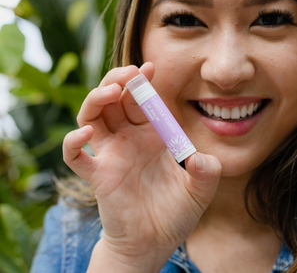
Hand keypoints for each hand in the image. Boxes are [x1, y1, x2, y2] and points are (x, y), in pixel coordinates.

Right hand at [63, 62, 220, 271]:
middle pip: (115, 100)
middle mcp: (129, 140)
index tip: (150, 67)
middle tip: (128, 73)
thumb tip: (200, 159)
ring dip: (96, 99)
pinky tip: (85, 134)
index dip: (144, 82)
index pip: (143, 100)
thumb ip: (206, 172)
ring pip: (92, 117)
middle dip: (119, 81)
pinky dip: (73, 143)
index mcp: (152, 136)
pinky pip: (75, 156)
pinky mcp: (97, 175)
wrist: (152, 244)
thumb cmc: (174, 214)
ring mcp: (111, 156)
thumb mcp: (199, 191)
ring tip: (110, 91)